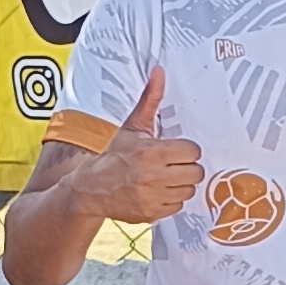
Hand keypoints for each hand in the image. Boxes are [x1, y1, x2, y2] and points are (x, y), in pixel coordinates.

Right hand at [86, 66, 202, 222]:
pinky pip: (178, 206)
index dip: (185, 149)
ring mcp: (153, 197)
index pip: (193, 151)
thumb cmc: (114, 154)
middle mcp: (153, 176)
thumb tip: (159, 71)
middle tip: (173, 163)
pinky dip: (171, 199)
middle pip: (195, 172)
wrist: (90, 188)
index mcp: (151, 152)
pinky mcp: (151, 213)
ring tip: (166, 176)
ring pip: (189, 190)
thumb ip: (149, 100)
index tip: (175, 149)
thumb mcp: (132, 126)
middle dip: (187, 166)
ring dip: (181, 183)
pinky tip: (158, 190)